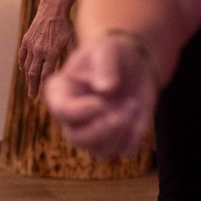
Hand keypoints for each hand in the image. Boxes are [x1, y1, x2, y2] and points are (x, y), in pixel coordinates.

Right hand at [17, 3, 75, 97]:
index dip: (44, 87)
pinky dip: (22, 64)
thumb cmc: (66, 25)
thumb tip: (75, 70)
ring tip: (29, 87)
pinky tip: (24, 71)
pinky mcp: (26, 40)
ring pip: (27, 66)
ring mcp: (31, 45)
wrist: (52, 9)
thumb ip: (72, 56)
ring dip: (28, 78)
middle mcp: (39, 50)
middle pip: (33, 73)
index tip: (44, 96)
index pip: (46, 75)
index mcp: (51, 52)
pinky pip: (22, 55)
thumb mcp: (72, 40)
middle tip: (32, 97)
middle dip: (33, 87)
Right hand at [43, 34, 157, 157]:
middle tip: (121, 112)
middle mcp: (73, 118)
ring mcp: (93, 131)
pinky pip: (124, 151)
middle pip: (77, 138)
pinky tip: (139, 112)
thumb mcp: (106, 50)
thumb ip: (104, 65)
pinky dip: (135, 136)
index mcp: (61, 93)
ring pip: (100, 151)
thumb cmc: (112, 55)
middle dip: (101, 130)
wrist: (134, 64)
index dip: (80, 111)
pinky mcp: (116, 138)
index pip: (62, 111)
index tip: (101, 102)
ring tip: (133, 104)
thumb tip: (105, 89)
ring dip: (121, 132)